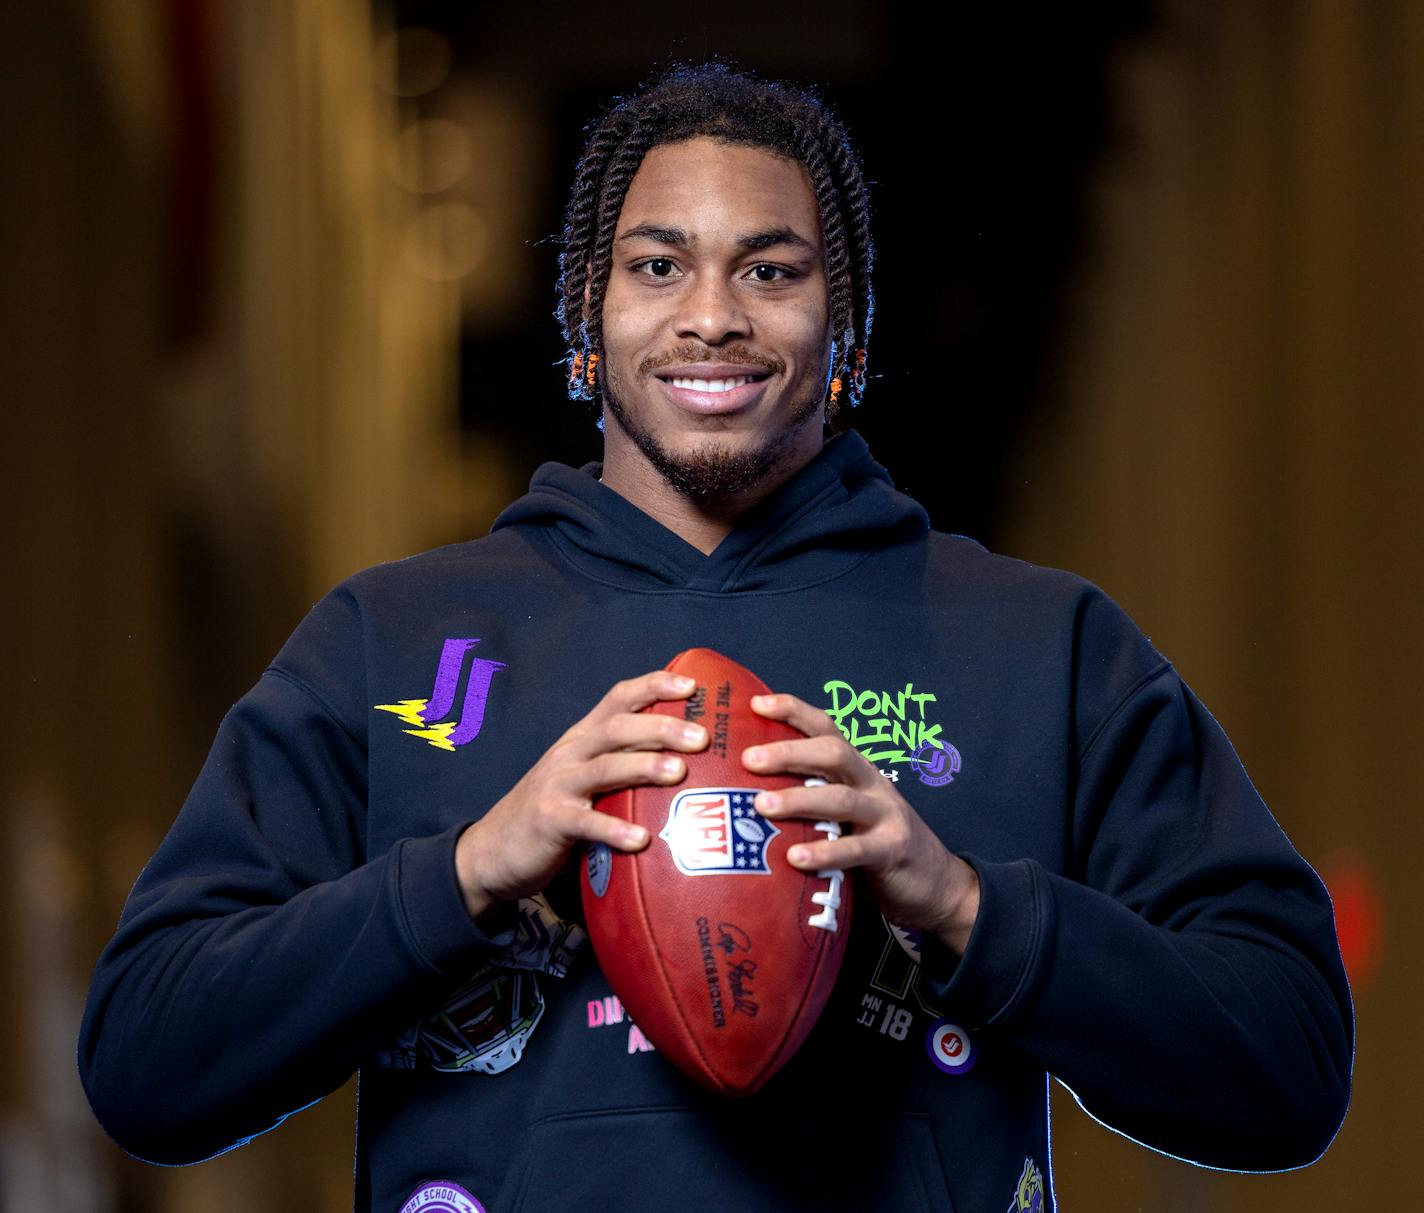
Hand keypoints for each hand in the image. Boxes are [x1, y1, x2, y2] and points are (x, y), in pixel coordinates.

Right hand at [455, 670, 707, 923]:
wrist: (494, 850)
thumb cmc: (557, 813)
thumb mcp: (587, 779)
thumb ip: (624, 767)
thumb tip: (692, 766)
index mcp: (583, 737)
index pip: (619, 698)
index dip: (654, 686)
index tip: (693, 685)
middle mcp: (570, 753)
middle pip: (617, 728)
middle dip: (661, 727)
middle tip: (702, 737)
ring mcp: (557, 786)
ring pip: (604, 768)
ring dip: (643, 767)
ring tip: (679, 772)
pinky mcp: (549, 822)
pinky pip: (585, 824)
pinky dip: (614, 831)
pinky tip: (642, 840)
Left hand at [743, 692, 980, 955]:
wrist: (936, 883)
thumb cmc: (874, 843)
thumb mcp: (846, 813)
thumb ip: (812, 798)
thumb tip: (746, 792)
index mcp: (857, 769)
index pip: (826, 728)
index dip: (794, 711)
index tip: (756, 704)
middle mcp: (871, 783)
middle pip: (833, 753)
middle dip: (789, 752)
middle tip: (749, 759)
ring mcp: (885, 815)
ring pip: (841, 798)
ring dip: (799, 800)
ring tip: (761, 805)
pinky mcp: (892, 850)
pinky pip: (854, 850)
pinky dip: (824, 852)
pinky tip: (795, 858)